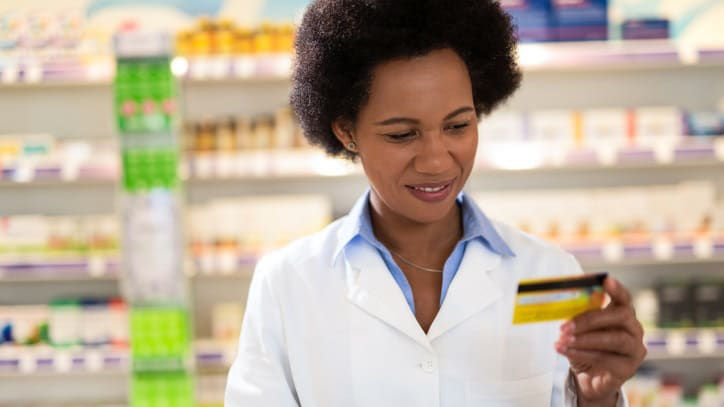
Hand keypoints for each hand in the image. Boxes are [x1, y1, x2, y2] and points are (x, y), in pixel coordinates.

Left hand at [555, 277, 646, 405]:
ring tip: (562, 340)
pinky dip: (582, 353)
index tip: (606, 279)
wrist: (589, 378)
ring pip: (614, 339)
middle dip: (590, 319)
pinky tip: (566, 351)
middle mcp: (633, 329)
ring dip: (585, 339)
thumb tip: (559, 301)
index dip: (616, 289)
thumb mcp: (579, 329)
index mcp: (622, 314)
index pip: (624, 298)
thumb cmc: (585, 347)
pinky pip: (606, 358)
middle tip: (565, 326)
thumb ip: (577, 315)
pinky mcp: (629, 368)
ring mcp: (635, 349)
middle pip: (620, 316)